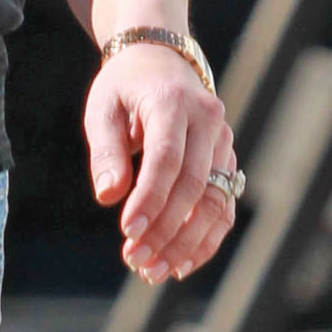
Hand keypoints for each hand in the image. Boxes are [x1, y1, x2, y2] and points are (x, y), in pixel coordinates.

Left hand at [86, 46, 237, 285]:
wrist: (161, 60)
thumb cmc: (125, 88)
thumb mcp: (103, 109)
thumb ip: (105, 151)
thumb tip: (108, 196)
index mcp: (174, 103)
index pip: (166, 159)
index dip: (150, 199)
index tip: (128, 232)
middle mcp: (209, 122)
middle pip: (195, 186)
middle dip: (166, 230)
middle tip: (136, 261)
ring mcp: (224, 142)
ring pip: (216, 201)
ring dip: (187, 243)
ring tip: (154, 271)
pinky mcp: (228, 161)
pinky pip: (224, 206)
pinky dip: (206, 239)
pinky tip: (181, 264)